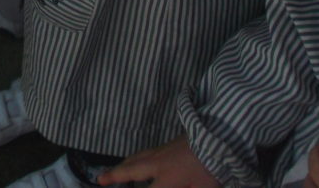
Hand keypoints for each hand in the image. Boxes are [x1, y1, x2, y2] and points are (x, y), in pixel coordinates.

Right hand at [97, 136, 220, 187]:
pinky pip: (144, 153)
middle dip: (115, 175)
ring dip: (123, 165)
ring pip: (136, 158)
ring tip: (112, 172)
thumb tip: (174, 186)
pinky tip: (136, 161)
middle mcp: (158, 163)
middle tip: (100, 179)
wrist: (218, 136)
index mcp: (167, 179)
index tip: (111, 186)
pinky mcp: (167, 144)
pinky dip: (134, 158)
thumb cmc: (211, 167)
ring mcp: (161, 151)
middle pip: (131, 169)